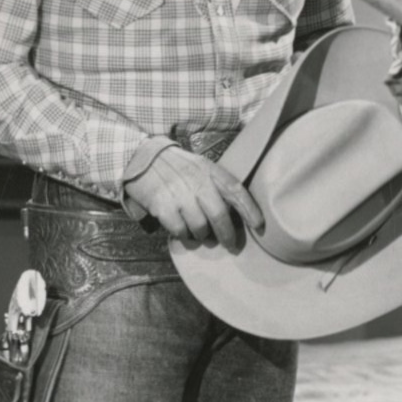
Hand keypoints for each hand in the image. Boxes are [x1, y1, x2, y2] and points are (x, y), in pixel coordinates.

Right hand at [125, 145, 260, 249]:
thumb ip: (216, 183)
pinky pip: (180, 230)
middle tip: (230, 244)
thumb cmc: (176, 166)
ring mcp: (179, 195)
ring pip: (200, 227)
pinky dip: (184, 235)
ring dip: (202, 236)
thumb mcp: (200, 165)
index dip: (250, 209)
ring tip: (201, 235)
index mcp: (209, 170)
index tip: (259, 225)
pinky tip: (183, 232)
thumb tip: (234, 212)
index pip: (235, 190)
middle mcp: (196, 181)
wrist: (142, 157)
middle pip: (219, 215)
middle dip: (227, 234)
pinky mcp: (162, 206)